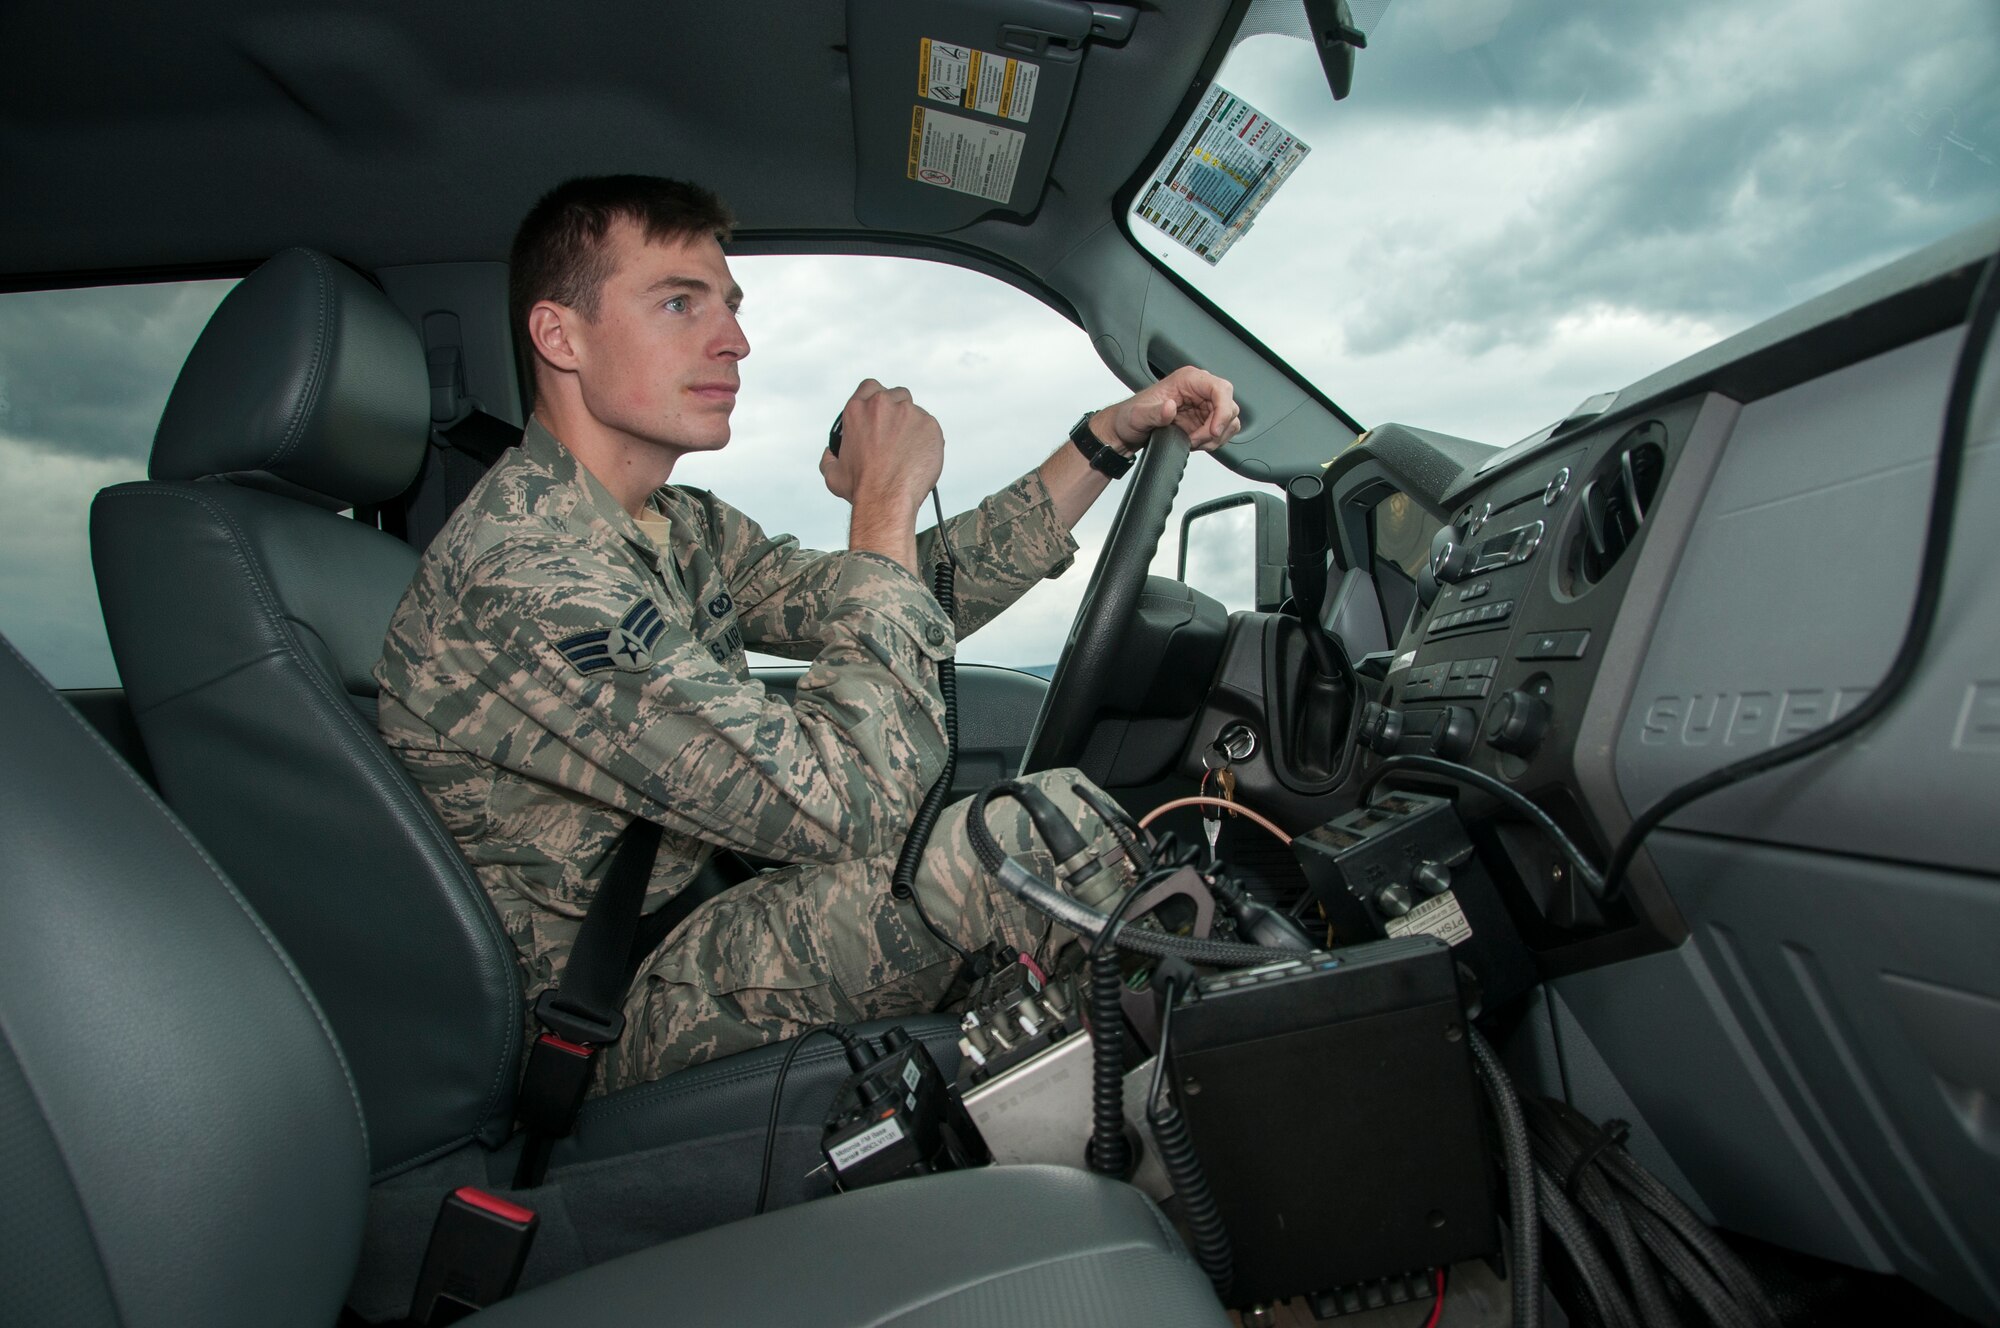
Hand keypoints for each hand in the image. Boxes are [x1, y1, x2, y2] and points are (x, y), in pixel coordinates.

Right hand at [820, 378, 944, 512]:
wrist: (887, 498)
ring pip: (915, 411)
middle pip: (896, 394)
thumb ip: (829, 458)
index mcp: (857, 409)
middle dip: (897, 409)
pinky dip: (927, 439)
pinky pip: (930, 427)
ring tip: (908, 450)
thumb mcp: (833, 473)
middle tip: (897, 432)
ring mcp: (909, 413)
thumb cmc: (861, 487)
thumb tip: (829, 454)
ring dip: (913, 425)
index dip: (877, 397)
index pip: (869, 387)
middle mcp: (883, 405)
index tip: (880, 410)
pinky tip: (919, 457)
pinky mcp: (930, 425)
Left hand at [1091, 365, 1241, 454]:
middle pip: (1229, 406)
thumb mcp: (1138, 415)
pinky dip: (1213, 441)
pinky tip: (1195, 443)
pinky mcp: (1204, 420)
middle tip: (1197, 440)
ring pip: (1229, 420)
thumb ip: (1154, 412)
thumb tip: (1170, 408)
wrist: (1127, 431)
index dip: (1223, 410)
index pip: (1221, 389)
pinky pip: (1222, 431)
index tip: (1213, 430)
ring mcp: (1204, 405)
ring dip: (1215, 437)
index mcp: (1188, 379)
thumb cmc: (1130, 417)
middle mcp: (1199, 390)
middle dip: (1217, 428)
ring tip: (1193, 442)